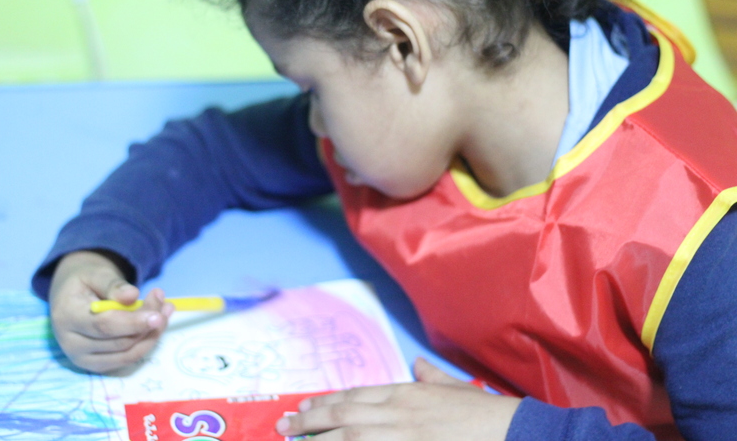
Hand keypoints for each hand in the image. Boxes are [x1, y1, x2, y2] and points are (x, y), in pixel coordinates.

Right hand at [48, 250, 173, 372]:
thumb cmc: (84, 282)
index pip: (104, 326)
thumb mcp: (96, 274)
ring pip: (127, 354)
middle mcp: (72, 344)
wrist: (71, 296)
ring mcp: (83, 359)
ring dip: (152, 334)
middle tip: (164, 302)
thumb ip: (113, 285)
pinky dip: (146, 343)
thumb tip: (132, 295)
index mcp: (67, 317)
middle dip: (147, 324)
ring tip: (165, 310)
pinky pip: (127, 359)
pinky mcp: (97, 365)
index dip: (133, 322)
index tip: (157, 314)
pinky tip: (158, 324)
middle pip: (119, 342)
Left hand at [276, 357, 520, 440]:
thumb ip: (433, 377)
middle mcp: (398, 413)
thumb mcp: (456, 389)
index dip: (327, 402)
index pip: (356, 396)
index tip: (304, 408)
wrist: (510, 433)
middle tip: (283, 426)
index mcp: (407, 393)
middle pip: (344, 416)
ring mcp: (403, 436)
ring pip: (350, 438)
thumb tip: (418, 363)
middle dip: (311, 421)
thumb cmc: (485, 414)